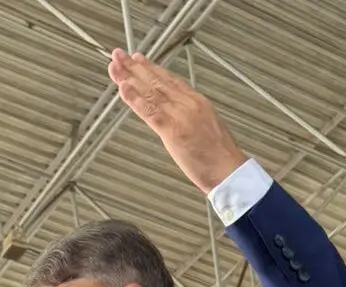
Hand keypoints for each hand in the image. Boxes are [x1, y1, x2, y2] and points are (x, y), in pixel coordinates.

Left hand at [108, 51, 245, 193]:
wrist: (230, 171)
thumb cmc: (221, 158)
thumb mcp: (209, 129)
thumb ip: (193, 119)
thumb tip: (183, 119)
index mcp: (198, 102)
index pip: (170, 80)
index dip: (152, 69)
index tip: (138, 60)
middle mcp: (188, 104)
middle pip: (157, 81)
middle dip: (135, 68)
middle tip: (118, 56)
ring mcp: (180, 116)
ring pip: (151, 92)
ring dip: (130, 78)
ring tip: (115, 67)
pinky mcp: (173, 132)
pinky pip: (151, 112)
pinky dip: (135, 100)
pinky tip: (123, 89)